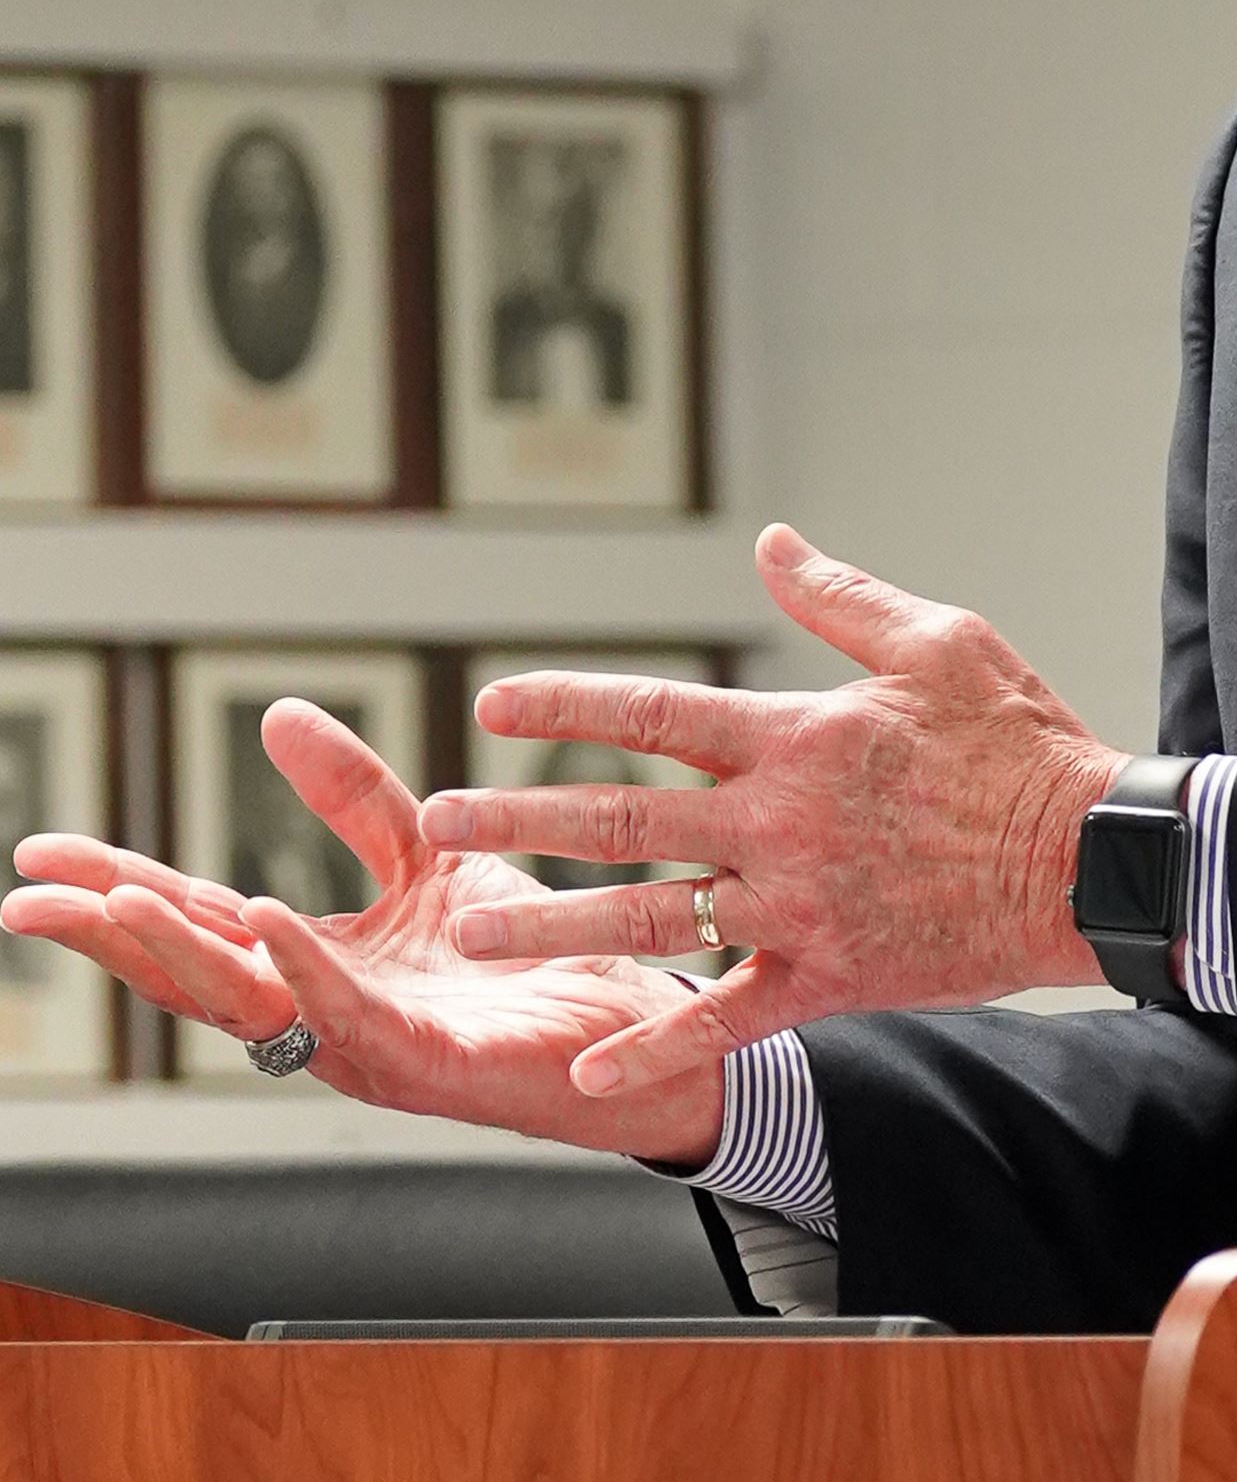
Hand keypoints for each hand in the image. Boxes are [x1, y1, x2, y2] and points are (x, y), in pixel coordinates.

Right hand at [0, 700, 724, 1165]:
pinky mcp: (436, 1063)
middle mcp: (328, 1015)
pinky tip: (267, 923)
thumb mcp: (432, 854)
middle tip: (29, 899)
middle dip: (112, 936)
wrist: (633, 1017)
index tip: (39, 853)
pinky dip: (305, 971)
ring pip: (256, 1006)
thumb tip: (276, 715)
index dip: (119, 888)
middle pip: (200, 973)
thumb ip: (355, 798)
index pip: (202, 920)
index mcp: (319, 968)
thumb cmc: (525, 952)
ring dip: (185, 957)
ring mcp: (373, 1047)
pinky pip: (354, 1017)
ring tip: (121, 904)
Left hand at [420, 523, 1125, 1097]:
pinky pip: (727, 1018)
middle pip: (625, 818)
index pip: (657, 714)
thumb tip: (771, 543)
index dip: (568, 705)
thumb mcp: (937, 639)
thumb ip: (840, 596)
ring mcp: (797, 906)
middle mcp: (778, 823)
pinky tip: (590, 1072)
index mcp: (799, 736)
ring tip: (478, 932)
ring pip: (652, 919)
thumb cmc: (1016, 739)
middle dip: (522, 817)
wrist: (1085, 854)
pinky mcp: (828, 974)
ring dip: (555, 923)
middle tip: (440, 823)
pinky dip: (658, 1047)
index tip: (494, 703)